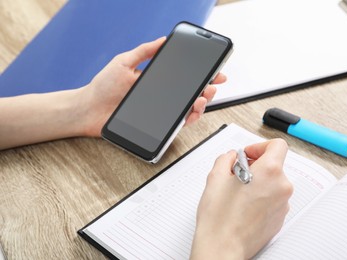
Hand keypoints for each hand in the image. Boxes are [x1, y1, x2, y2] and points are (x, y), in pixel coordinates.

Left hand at [78, 37, 225, 136]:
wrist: (89, 110)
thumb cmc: (102, 87)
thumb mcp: (123, 62)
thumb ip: (144, 51)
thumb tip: (162, 40)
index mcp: (155, 78)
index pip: (182, 75)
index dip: (200, 73)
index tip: (214, 70)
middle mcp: (160, 94)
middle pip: (190, 92)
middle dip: (206, 88)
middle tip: (212, 85)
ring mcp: (159, 109)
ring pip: (188, 108)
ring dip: (201, 104)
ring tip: (202, 98)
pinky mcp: (156, 124)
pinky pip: (177, 123)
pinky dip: (189, 119)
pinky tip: (191, 113)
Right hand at [191, 139, 292, 258]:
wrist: (223, 247)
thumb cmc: (220, 217)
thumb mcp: (216, 177)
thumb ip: (226, 159)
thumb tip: (232, 157)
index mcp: (269, 172)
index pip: (277, 145)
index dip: (260, 146)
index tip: (248, 154)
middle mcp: (281, 187)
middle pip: (274, 165)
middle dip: (255, 166)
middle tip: (237, 173)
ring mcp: (283, 204)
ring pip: (273, 183)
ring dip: (258, 182)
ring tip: (238, 192)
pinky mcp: (280, 218)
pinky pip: (273, 199)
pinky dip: (261, 197)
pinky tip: (243, 205)